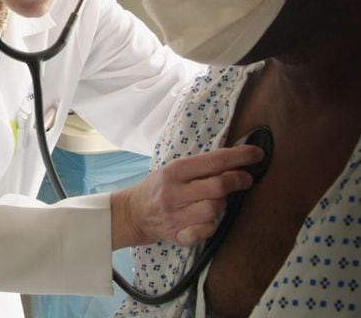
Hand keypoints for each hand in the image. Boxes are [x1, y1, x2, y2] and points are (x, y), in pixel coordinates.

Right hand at [110, 145, 262, 248]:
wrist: (133, 213)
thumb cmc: (159, 188)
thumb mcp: (173, 170)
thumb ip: (200, 167)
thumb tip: (237, 162)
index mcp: (174, 171)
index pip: (214, 161)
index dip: (240, 156)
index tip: (257, 154)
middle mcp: (174, 193)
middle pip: (218, 186)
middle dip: (238, 180)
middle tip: (246, 179)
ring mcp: (175, 216)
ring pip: (215, 209)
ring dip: (222, 203)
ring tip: (218, 200)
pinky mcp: (177, 236)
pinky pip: (206, 231)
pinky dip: (211, 226)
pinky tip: (206, 220)